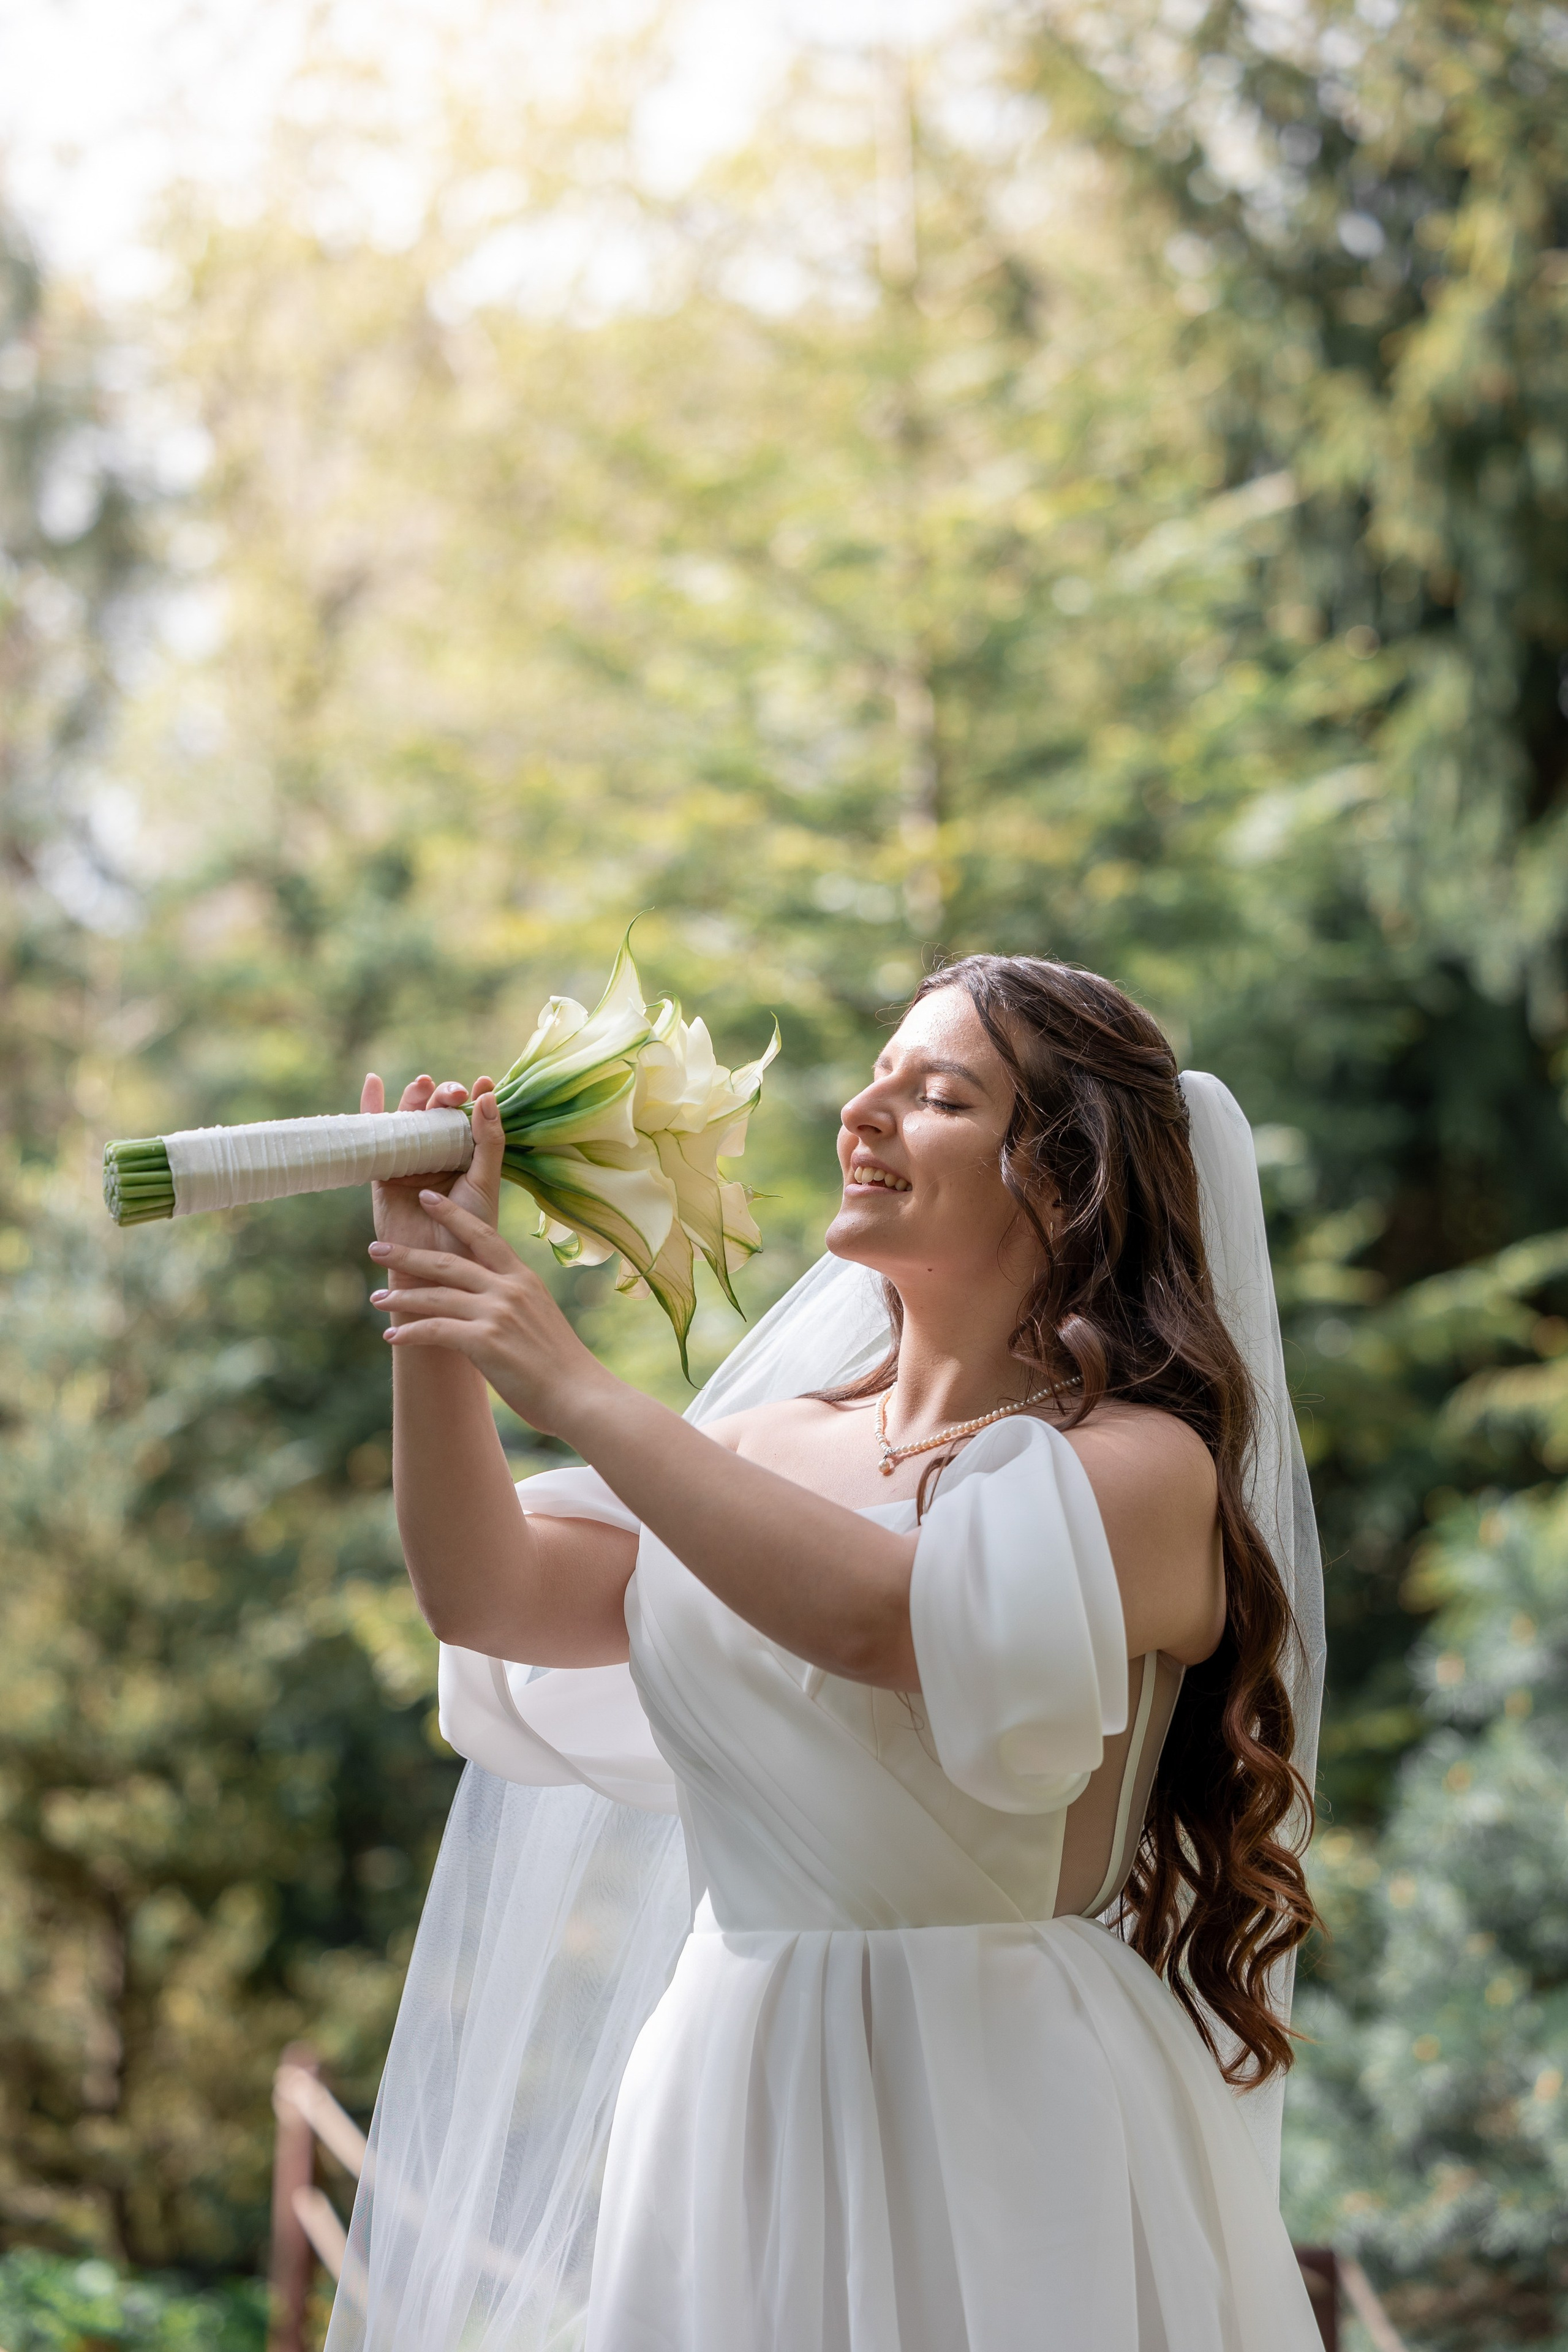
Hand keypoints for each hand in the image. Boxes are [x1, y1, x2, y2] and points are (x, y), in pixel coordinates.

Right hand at [360, 1069, 503, 1260]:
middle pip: (437, 1113)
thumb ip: (488, 1140)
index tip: (483, 1083)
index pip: (468, 1117)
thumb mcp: (484, 1181)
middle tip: (454, 1094)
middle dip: (445, 1096)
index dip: (475, 1098)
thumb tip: (487, 1094)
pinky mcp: (383, 1172)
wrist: (437, 1271)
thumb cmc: (469, 1231)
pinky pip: (375, 1136)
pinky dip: (371, 1108)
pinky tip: (372, 1082)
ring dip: (415, 1098)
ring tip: (424, 1084)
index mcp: (465, 1157)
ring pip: (409, 1120)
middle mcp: (437, 1155)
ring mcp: (409, 1162)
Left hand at [367, 1191, 615, 1438]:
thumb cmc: (562, 1367)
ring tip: (375, 1298)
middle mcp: (509, 1288)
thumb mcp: (540, 1320)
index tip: (427, 1197)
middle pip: (448, 1261)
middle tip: (377, 1247)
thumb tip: (488, 1312)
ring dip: (401, 1296)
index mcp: (524, 1279)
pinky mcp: (485, 1341)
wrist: (581, 1396)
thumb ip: (513, 1307)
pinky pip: (434, 1330)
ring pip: (436, 1295)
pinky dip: (409, 1333)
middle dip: (408, 1254)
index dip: (452, 1214)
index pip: (483, 1235)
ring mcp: (497, 1313)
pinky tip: (392, 1336)